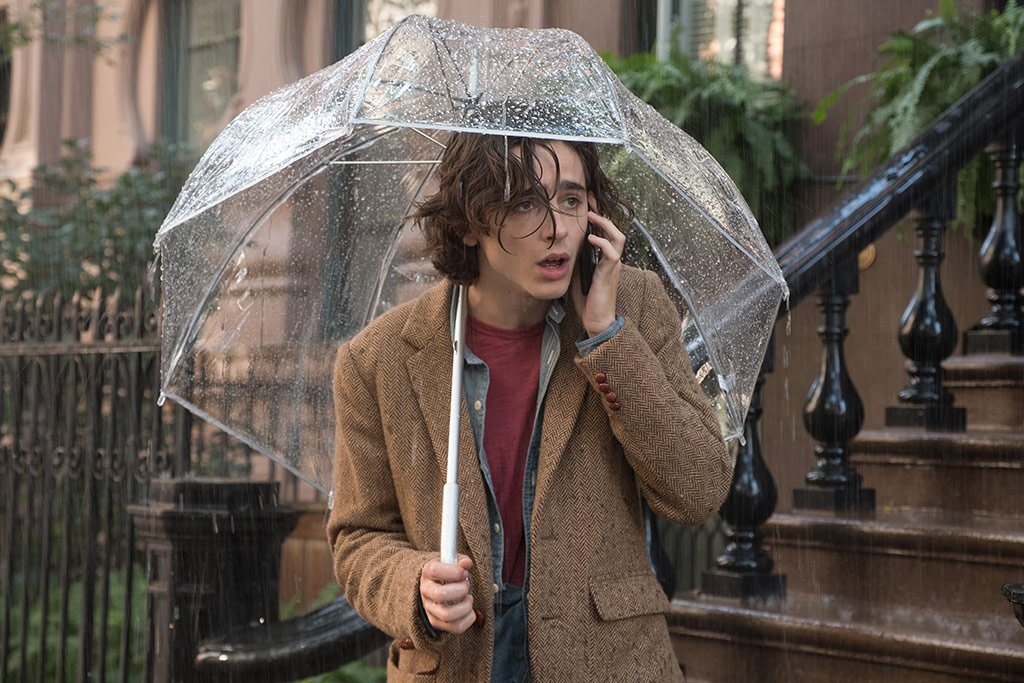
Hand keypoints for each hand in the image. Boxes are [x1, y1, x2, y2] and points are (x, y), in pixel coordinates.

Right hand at [419, 554, 475, 633]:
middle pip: (440, 595)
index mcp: (428, 573)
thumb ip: (460, 560)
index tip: (464, 572)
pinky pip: (456, 627)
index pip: (435, 571)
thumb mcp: (451, 562)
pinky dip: (468, 619)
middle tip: (466, 585)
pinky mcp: (437, 622)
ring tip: (469, 598)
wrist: (435, 586)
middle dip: (460, 589)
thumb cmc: (446, 573)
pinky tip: (468, 609)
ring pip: (447, 615)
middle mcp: (426, 591)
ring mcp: (430, 609)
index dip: (454, 572)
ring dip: (465, 606)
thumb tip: (466, 563)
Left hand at [572, 195, 624, 336]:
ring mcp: (613, 266)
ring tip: (591, 217)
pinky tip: (590, 239)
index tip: (587, 203)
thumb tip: (566, 247)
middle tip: (589, 202)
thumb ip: (576, 261)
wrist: (596, 321)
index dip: (598, 217)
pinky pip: (612, 253)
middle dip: (602, 213)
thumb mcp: (577, 275)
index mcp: (604, 259)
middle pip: (614, 229)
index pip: (604, 232)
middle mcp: (611, 259)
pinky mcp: (610, 273)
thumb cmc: (588, 301)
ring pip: (618, 237)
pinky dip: (602, 243)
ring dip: (605, 224)